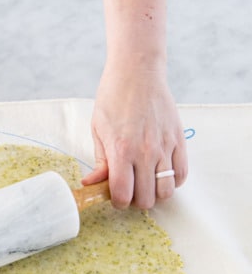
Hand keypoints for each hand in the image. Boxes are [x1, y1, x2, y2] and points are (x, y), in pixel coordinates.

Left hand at [82, 63, 187, 209]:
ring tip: (146, 182)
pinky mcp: (179, 140)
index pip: (123, 195)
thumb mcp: (98, 129)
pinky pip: (181, 175)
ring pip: (166, 192)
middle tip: (130, 187)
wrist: (138, 71)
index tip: (115, 195)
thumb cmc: (113, 98)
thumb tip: (92, 184)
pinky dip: (172, 181)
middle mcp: (145, 152)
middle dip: (135, 200)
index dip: (118, 202)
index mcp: (121, 150)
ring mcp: (165, 147)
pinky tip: (160, 172)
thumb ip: (100, 162)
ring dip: (155, 193)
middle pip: (146, 200)